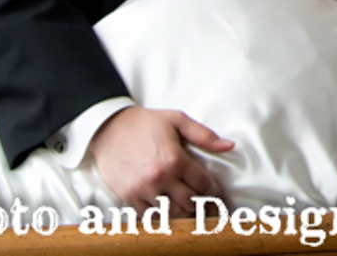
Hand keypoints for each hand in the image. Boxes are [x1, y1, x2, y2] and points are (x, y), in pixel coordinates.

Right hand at [88, 107, 233, 214]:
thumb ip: (204, 135)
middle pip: (190, 203)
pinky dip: (161, 216)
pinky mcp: (129, 197)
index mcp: (175, 159)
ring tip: (190, 209)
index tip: (215, 191)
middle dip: (201, 205)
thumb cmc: (144, 122)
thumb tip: (229, 145)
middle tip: (206, 205)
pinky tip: (167, 209)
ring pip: (172, 213)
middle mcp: (161, 178)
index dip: (214, 190)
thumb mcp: (177, 120)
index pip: (204, 185)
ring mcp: (143, 190)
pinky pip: (150, 216)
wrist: (107, 128)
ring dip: (183, 213)